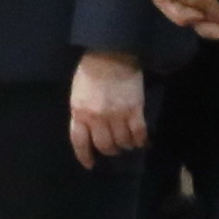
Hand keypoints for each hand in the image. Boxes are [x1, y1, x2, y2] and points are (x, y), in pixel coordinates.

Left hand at [65, 50, 150, 165]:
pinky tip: (140, 142)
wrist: (111, 53)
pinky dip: (140, 140)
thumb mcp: (78, 93)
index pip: (80, 141)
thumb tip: (89, 130)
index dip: (85, 156)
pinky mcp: (134, 110)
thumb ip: (82, 112)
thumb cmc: (91, 71)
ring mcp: (117, 114)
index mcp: (80, 112)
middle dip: (109, 150)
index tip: (90, 164)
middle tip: (113, 149)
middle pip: (104, 145)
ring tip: (126, 143)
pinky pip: (138, 133)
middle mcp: (97, 117)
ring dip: (125, 146)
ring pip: (122, 142)